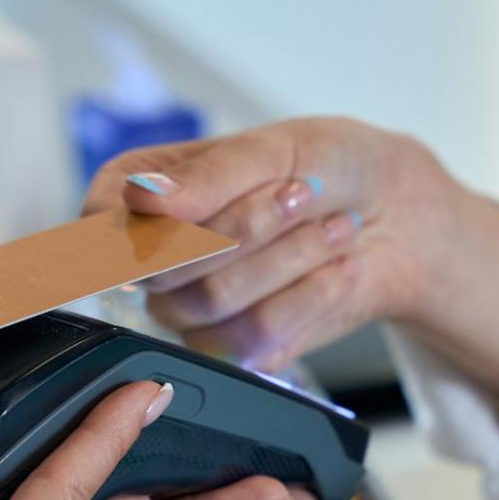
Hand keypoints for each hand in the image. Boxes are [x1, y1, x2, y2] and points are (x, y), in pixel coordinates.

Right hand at [83, 117, 498, 403]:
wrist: (398, 217)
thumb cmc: (330, 166)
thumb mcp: (276, 148)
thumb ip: (209, 176)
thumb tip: (140, 199)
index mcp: (138, 191)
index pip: (100, 221)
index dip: (142, 223)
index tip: (184, 207)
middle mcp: (153, 257)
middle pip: (163, 264)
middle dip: (247, 226)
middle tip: (298, 193)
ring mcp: (190, 310)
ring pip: (214, 301)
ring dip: (289, 258)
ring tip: (334, 226)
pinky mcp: (236, 351)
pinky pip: (256, 338)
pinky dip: (310, 298)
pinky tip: (336, 269)